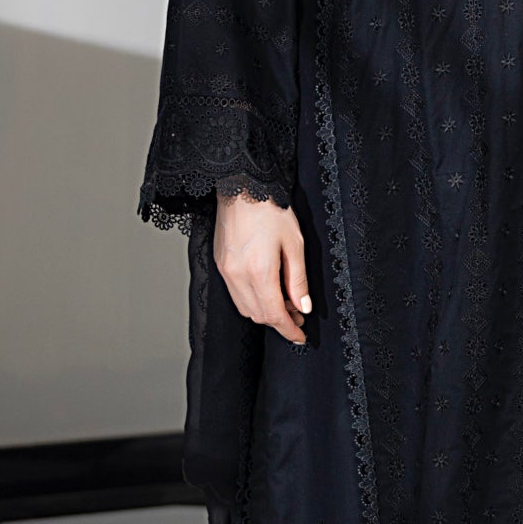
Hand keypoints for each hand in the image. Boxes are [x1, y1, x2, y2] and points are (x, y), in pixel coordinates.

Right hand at [214, 191, 310, 345]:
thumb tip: (303, 307)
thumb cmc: (270, 209)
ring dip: (265, 312)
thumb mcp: (295, 243)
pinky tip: (266, 290)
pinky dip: (252, 300)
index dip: (289, 330)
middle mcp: (237, 277)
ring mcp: (225, 272)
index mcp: (259, 272)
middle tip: (298, 315)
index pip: (274, 315)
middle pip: (258, 315)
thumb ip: (298, 279)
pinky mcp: (219, 264)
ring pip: (245, 308)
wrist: (241, 186)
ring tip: (284, 302)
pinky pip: (235, 294)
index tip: (300, 337)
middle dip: (279, 321)